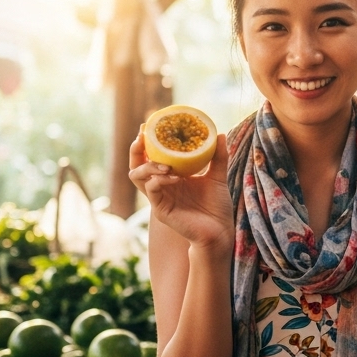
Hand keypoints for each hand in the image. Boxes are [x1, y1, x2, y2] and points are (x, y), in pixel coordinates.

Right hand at [128, 128, 233, 248]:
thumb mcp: (217, 176)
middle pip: (136, 165)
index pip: (150, 157)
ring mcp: (159, 198)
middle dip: (136, 149)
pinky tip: (173, 177)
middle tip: (144, 135)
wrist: (220, 231)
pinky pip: (152, 191)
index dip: (146, 142)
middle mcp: (161, 186)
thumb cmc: (216, 206)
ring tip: (165, 163)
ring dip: (148, 165)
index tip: (149, 125)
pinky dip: (159, 180)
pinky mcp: (161, 210)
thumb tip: (221, 134)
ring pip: (137, 177)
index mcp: (170, 177)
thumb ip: (218, 156)